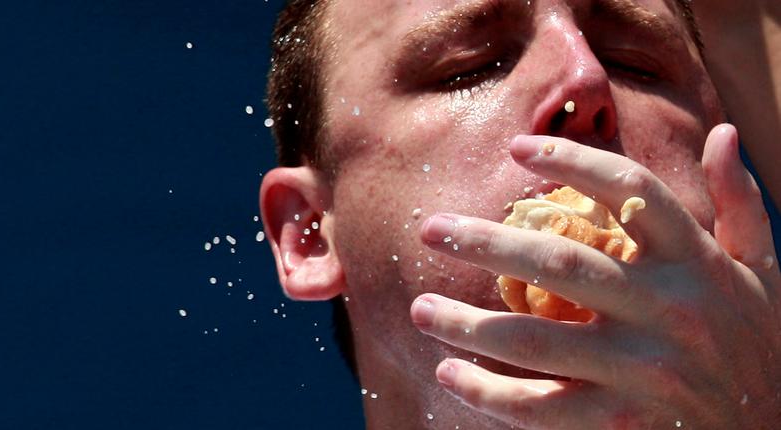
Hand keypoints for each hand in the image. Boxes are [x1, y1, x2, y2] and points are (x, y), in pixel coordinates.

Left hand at [410, 124, 780, 428]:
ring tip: (419, 309)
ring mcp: (644, 374)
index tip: (516, 148)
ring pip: (536, 342)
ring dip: (467, 324)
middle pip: (560, 264)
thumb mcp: (763, 272)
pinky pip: (541, 409)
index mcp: (698, 265)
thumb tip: (724, 133)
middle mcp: (669, 312)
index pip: (630, 192)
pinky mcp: (622, 426)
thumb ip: (740, 205)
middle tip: (431, 230)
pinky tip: (450, 373)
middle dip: (485, 244)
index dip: (570, 162)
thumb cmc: (757, 346)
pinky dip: (488, 393)